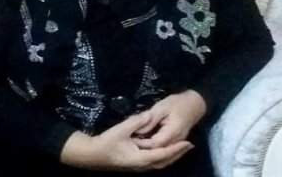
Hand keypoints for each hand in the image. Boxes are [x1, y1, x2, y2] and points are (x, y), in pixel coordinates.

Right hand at [60, 112, 193, 171]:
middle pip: (165, 162)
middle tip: (189, 145)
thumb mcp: (121, 129)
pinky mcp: (135, 165)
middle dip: (178, 154)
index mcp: (141, 159)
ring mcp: (138, 167)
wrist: (91, 155)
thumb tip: (150, 115)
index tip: (188, 143)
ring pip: (160, 164)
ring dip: (171, 156)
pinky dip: (163, 157)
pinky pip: (154, 163)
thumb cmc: (106, 143)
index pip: (164, 154)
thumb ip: (137, 122)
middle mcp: (142, 166)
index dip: (177, 148)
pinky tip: (164, 151)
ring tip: (180, 148)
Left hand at [132, 90, 206, 149]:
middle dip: (144, 148)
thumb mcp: (161, 107)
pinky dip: (155, 149)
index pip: (155, 144)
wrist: (195, 104)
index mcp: (172, 132)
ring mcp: (178, 144)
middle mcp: (176, 142)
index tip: (132, 138)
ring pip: (162, 154)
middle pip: (158, 152)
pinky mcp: (177, 143)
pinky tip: (146, 144)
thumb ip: (150, 120)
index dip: (142, 143)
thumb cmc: (177, 103)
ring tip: (137, 144)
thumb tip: (138, 131)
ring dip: (149, 150)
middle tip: (132, 142)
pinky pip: (165, 150)